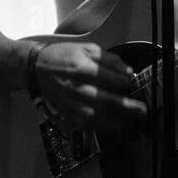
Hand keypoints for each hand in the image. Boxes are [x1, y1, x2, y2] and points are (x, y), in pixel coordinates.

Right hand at [31, 42, 146, 126]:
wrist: (35, 68)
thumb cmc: (62, 56)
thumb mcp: (85, 49)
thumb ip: (108, 59)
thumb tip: (127, 71)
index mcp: (81, 69)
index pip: (110, 80)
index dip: (125, 82)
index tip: (132, 83)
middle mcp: (75, 88)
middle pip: (106, 101)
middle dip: (127, 107)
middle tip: (142, 110)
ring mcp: (69, 103)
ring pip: (97, 117)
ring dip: (117, 121)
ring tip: (131, 122)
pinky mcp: (65, 113)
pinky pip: (86, 125)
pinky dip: (102, 128)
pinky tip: (114, 127)